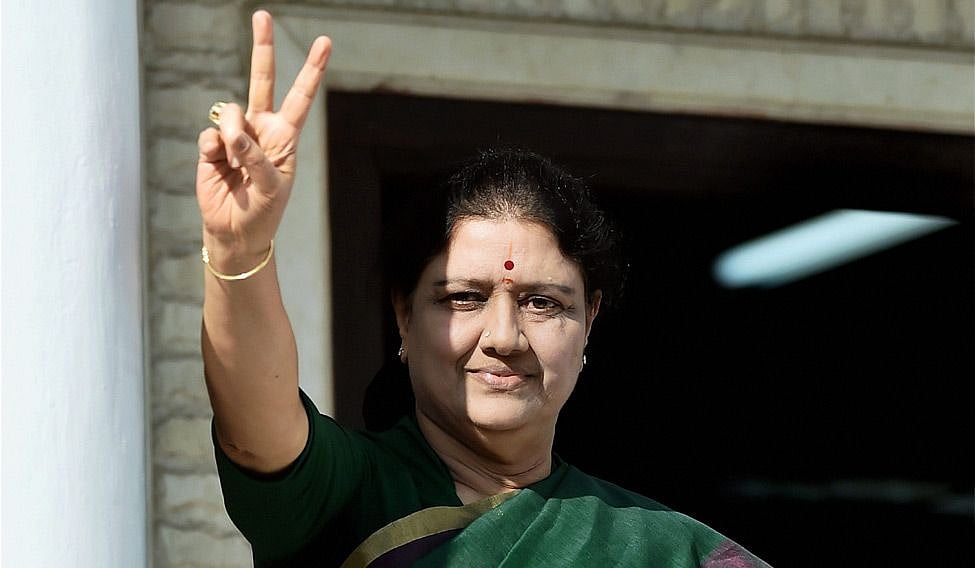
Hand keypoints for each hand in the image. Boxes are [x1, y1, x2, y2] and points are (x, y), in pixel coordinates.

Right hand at [196, 10, 330, 267]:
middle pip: (262, 80)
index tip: (325, 42)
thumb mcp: (271, 188)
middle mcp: (261, 128)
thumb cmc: (263, 211)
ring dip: (232, 132)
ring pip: (230, 111)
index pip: (301, 97)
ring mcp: (235, 134)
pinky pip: (210, 133)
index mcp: (285, 136)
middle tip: (263, 15)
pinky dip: (213, 148)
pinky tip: (218, 164)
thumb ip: (256, 157)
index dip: (312, 69)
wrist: (236, 231)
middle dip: (262, 47)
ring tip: (234, 159)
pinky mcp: (211, 146)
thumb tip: (232, 133)